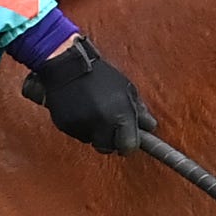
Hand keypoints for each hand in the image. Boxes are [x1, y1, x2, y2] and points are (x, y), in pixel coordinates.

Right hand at [19, 33, 155, 153]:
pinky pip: (77, 134)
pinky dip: (80, 126)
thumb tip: (150, 126)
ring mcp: (82, 126)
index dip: (128, 145)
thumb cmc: (100, 75)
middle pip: (108, 148)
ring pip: (91, 141)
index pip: (129, 146)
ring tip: (92, 112)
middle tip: (108, 127)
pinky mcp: (65, 126)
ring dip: (94, 133)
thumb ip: (139, 109)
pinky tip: (79, 110)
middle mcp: (102, 123)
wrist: (67, 66)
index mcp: (120, 115)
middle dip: (109, 141)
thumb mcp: (126, 88)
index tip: (127, 142)